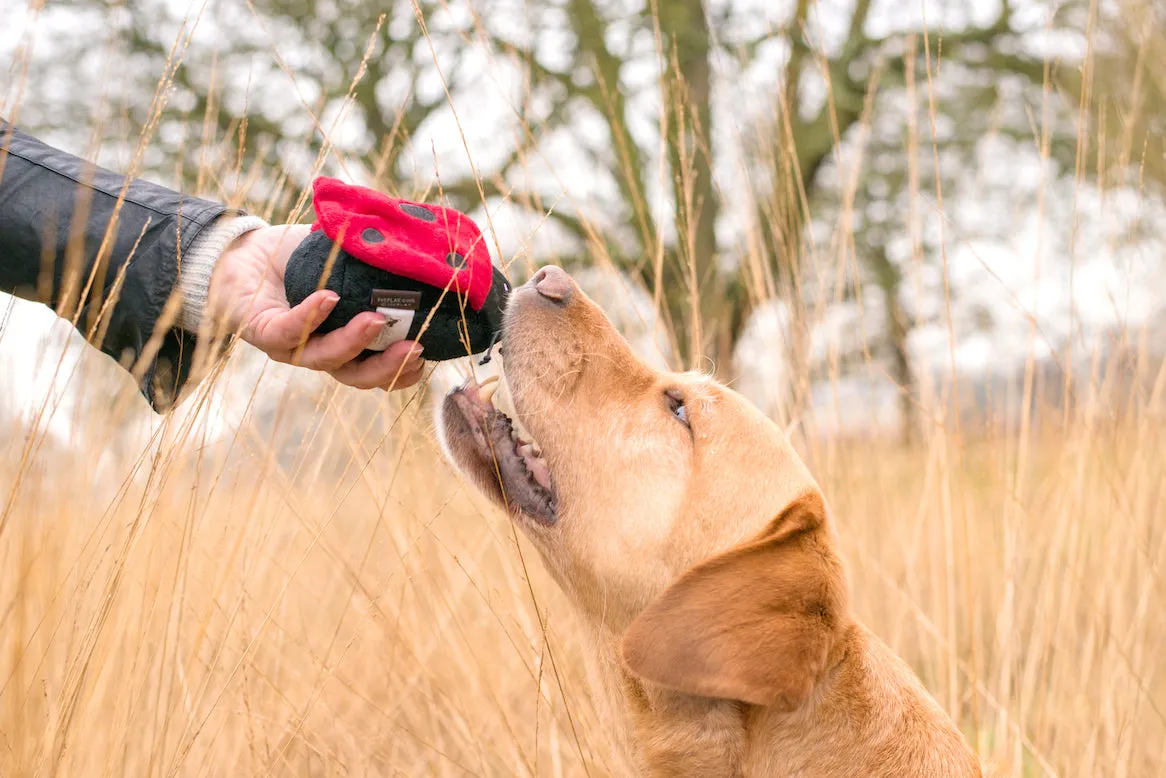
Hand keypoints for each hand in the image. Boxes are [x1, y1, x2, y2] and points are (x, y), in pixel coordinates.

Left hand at [208, 224, 425, 389]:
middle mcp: (319, 351)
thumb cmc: (302, 258)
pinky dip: (311, 315)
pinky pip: (288, 331)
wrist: (245, 249)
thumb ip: (380, 263)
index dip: (401, 373)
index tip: (426, 356)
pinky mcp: (261, 330)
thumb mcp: (349, 260)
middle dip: (387, 367)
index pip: (376, 371)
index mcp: (345, 343)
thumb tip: (427, 250)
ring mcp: (290, 346)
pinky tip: (329, 298)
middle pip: (356, 375)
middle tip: (413, 349)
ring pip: (324, 359)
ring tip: (376, 320)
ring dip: (353, 342)